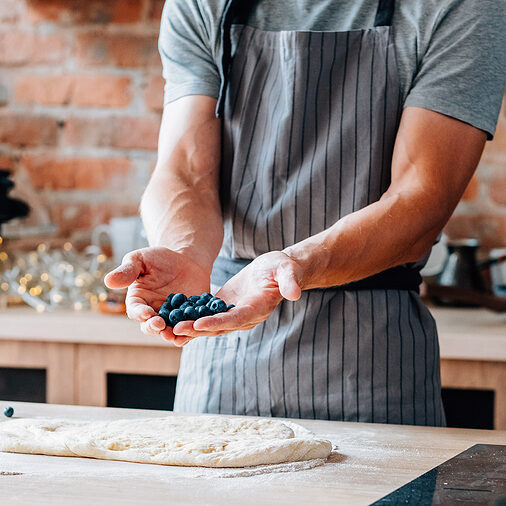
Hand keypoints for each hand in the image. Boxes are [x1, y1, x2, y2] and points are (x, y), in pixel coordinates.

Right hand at [104, 247, 210, 344]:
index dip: (140, 313)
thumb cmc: (159, 259)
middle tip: (160, 325)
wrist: (186, 260)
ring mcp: (171, 318)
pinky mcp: (189, 319)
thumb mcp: (141, 259)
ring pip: (169, 332)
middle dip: (154, 327)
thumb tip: (108, 281)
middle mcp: (153, 314)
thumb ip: (127, 271)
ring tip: (174, 333)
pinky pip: (189, 329)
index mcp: (138, 301)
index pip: (136, 310)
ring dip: (171, 334)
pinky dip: (190, 333)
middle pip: (150, 326)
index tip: (146, 313)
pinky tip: (193, 331)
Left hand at [173, 251, 302, 341]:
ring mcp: (233, 314)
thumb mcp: (287, 270)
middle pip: (218, 326)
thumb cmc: (283, 268)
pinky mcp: (224, 307)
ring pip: (208, 324)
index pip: (236, 319)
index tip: (199, 324)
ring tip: (167, 328)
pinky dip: (190, 317)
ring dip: (189, 327)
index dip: (218, 323)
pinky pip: (206, 315)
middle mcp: (243, 317)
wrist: (277, 271)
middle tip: (175, 330)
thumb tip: (294, 294)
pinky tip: (171, 316)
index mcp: (257, 309)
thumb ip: (290, 281)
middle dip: (197, 329)